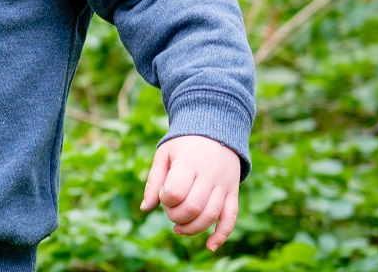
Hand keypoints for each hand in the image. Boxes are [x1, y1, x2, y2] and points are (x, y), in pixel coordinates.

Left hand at [140, 135, 240, 251]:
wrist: (216, 131)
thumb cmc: (183, 145)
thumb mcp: (164, 154)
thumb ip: (153, 181)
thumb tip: (145, 208)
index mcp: (188, 162)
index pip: (176, 191)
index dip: (166, 199)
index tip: (164, 194)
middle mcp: (209, 175)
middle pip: (193, 207)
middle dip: (177, 216)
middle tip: (170, 211)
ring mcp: (223, 185)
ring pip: (211, 215)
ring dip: (193, 228)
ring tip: (179, 229)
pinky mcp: (233, 193)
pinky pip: (231, 217)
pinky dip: (222, 234)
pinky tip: (210, 246)